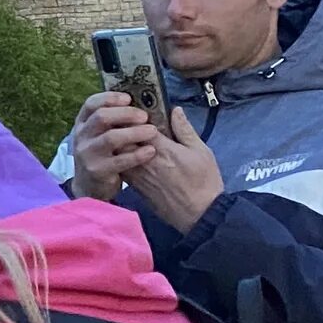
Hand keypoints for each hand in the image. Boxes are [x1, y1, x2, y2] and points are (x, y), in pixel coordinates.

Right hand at [66, 92, 154, 201]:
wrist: (89, 185)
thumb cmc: (101, 154)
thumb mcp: (98, 134)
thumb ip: (112, 120)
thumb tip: (137, 101)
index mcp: (82, 123)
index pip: (91, 104)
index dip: (110, 98)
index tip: (129, 98)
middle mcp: (81, 136)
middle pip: (101, 117)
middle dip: (126, 114)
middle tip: (145, 116)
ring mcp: (87, 154)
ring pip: (111, 138)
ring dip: (134, 133)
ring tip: (152, 131)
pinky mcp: (97, 171)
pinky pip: (119, 161)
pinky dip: (137, 155)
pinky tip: (151, 151)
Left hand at [123, 105, 224, 233]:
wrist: (200, 215)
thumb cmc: (204, 182)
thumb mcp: (201, 151)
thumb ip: (184, 129)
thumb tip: (175, 111)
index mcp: (162, 149)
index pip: (138, 125)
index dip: (135, 114)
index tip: (136, 107)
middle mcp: (145, 161)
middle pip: (123, 138)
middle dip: (122, 127)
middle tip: (125, 119)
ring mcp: (138, 175)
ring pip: (118, 153)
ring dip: (118, 142)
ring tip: (123, 134)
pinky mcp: (136, 187)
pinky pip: (121, 167)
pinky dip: (120, 158)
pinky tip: (126, 153)